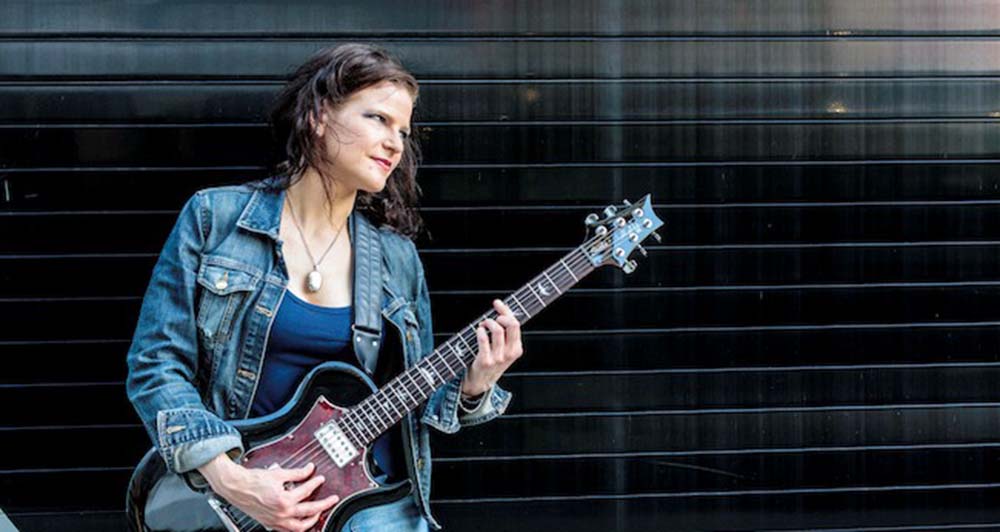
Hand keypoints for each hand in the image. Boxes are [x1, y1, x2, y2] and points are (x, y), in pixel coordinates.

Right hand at [198, 455, 338, 531]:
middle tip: (332, 500)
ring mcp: (276, 521)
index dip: (315, 483)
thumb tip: (309, 469)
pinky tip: (301, 522)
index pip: (306, 491)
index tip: (320, 478)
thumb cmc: (253, 481)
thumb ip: (296, 473)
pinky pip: (288, 530)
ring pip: (299, 527)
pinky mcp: (270, 524)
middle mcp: (281, 512)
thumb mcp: (278, 473)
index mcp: (283, 499)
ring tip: (318, 514)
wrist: (236, 487)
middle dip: (323, 505)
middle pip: (309, 511)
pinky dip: (297, 527)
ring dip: (312, 521)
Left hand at [463, 299, 523, 396]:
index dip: (506, 310)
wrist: (481, 381)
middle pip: (511, 324)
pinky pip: (484, 339)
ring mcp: (498, 358)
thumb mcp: (505, 350)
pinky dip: (480, 331)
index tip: (497, 303)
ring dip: (488, 322)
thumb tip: (502, 311)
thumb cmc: (492, 361)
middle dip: (501, 314)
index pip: (516, 324)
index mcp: (517, 349)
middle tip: (492, 316)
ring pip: (497, 330)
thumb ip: (506, 333)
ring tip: (483, 324)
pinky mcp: (486, 361)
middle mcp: (509, 353)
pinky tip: (479, 330)